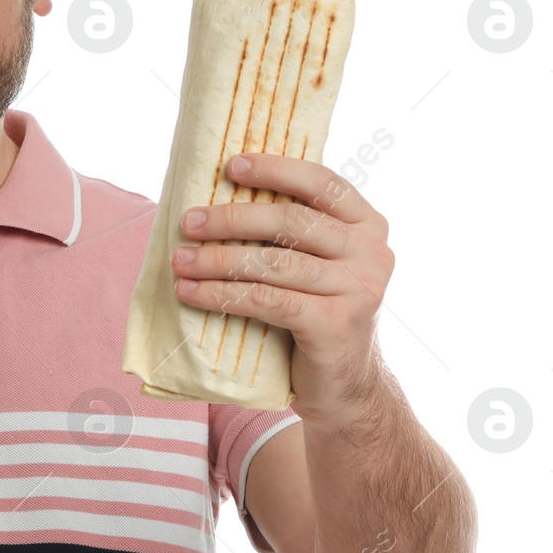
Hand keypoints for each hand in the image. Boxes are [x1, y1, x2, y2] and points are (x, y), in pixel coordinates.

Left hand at [171, 153, 392, 414]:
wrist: (344, 385)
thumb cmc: (316, 313)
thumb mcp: (316, 264)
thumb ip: (292, 232)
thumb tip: (218, 195)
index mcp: (369, 225)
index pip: (322, 183)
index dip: (276, 169)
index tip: (231, 166)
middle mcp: (372, 253)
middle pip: (291, 221)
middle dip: (232, 219)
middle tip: (188, 222)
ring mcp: (359, 290)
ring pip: (273, 263)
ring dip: (217, 260)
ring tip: (179, 261)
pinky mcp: (335, 325)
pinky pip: (267, 300)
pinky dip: (222, 295)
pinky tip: (191, 293)